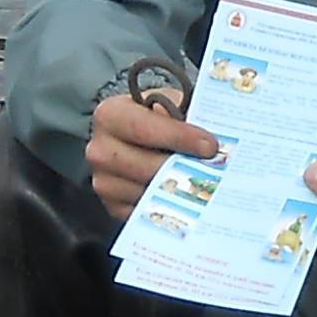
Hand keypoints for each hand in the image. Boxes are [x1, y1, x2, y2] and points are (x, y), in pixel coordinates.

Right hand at [85, 88, 222, 222]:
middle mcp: (100, 150)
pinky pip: (144, 212)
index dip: (178, 137)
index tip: (210, 146)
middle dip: (181, 168)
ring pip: (145, 192)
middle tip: (214, 170)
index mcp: (110, 115)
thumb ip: (185, 115)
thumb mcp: (170, 104)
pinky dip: (168, 206)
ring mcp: (104, 181)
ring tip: (204, 184)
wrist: (143, 137)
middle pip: (143, 166)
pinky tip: (187, 198)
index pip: (142, 128)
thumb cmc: (160, 118)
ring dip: (177, 191)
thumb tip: (216, 138)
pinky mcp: (113, 206)